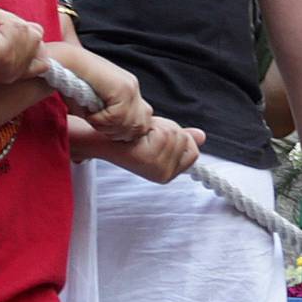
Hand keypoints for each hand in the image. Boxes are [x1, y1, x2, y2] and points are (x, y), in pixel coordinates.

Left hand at [0, 9, 49, 84]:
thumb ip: (14, 38)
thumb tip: (35, 30)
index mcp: (13, 74)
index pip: (43, 61)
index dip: (32, 40)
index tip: (8, 28)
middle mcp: (16, 74)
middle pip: (37, 37)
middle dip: (15, 23)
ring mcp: (13, 67)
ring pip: (29, 30)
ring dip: (6, 19)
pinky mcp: (4, 55)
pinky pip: (15, 25)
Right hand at [66, 46, 151, 142]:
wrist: (63, 61)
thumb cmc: (72, 83)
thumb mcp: (96, 105)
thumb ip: (112, 118)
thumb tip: (122, 137)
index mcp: (129, 90)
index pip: (143, 122)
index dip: (124, 131)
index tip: (105, 127)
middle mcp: (133, 87)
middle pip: (141, 126)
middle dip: (118, 133)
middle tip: (98, 124)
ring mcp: (129, 87)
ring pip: (129, 125)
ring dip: (106, 127)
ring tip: (92, 117)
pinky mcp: (122, 88)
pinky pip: (117, 117)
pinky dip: (100, 120)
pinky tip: (89, 112)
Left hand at [72, 114, 203, 180]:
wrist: (100, 138)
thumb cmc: (126, 138)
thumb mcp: (159, 137)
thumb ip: (181, 139)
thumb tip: (201, 136)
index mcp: (167, 174)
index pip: (192, 152)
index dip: (177, 136)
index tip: (156, 136)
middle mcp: (164, 174)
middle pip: (185, 141)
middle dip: (168, 130)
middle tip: (146, 134)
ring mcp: (156, 167)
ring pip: (176, 135)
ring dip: (159, 127)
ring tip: (141, 135)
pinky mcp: (148, 157)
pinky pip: (166, 134)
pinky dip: (153, 127)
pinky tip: (138, 135)